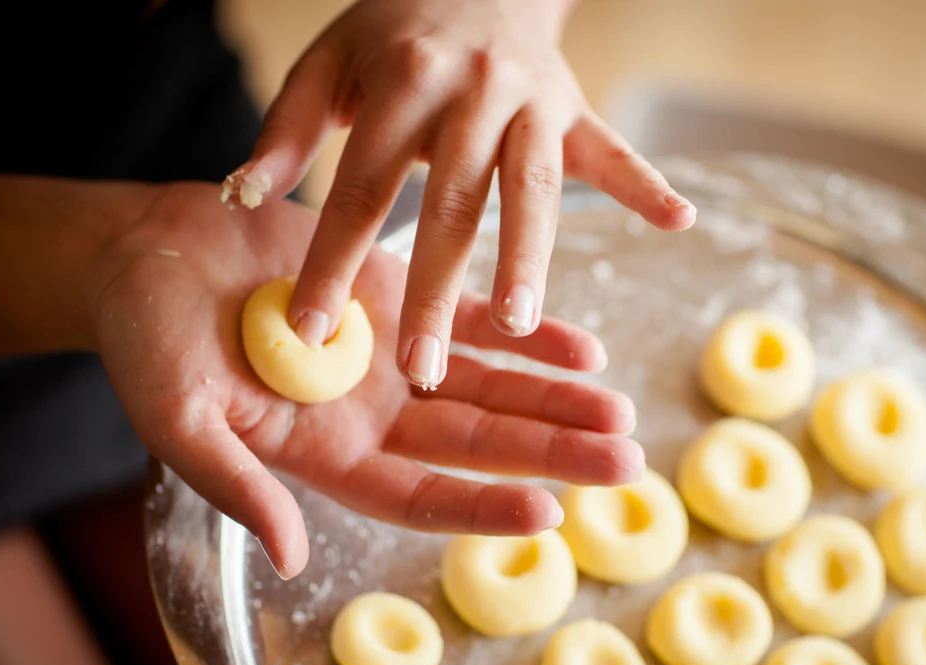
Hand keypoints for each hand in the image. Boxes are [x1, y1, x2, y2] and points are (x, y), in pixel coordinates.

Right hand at [91, 184, 641, 578]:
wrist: (149, 252)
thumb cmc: (145, 341)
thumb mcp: (178, 418)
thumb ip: (236, 484)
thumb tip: (290, 557)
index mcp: (327, 456)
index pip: (420, 495)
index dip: (482, 506)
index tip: (548, 513)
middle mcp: (374, 415)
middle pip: (479, 444)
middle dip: (552, 452)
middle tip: (628, 464)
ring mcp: (393, 356)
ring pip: (492, 385)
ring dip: (556, 396)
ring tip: (620, 409)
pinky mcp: (399, 295)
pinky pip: (474, 318)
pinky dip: (526, 332)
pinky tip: (583, 347)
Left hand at [223, 0, 695, 388]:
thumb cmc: (391, 35)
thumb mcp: (328, 65)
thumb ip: (286, 130)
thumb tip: (245, 196)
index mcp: (402, 83)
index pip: (363, 187)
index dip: (334, 260)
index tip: (311, 330)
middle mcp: (472, 92)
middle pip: (452, 204)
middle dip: (435, 290)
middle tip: (418, 368)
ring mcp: (533, 101)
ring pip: (532, 190)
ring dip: (532, 256)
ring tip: (522, 325)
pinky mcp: (577, 110)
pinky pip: (614, 153)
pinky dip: (647, 186)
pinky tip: (679, 221)